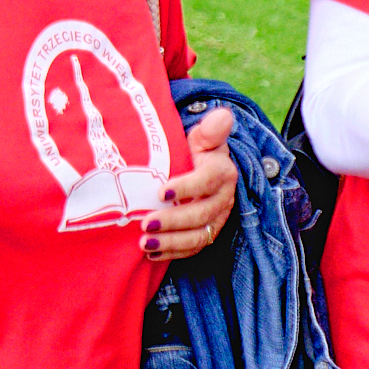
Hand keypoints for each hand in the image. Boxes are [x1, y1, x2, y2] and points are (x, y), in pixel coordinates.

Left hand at [144, 108, 236, 259]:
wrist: (201, 169)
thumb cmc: (196, 151)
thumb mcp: (201, 137)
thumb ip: (210, 130)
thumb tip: (223, 115)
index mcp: (222, 172)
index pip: (206, 181)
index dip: (186, 188)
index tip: (160, 191)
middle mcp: (223, 199)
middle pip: (202, 214)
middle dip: (174, 221)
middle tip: (145, 224)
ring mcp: (217, 219)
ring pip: (199, 236)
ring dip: (172, 242)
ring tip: (145, 243)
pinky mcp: (207, 234)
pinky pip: (194, 248)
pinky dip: (173, 254)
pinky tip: (151, 254)